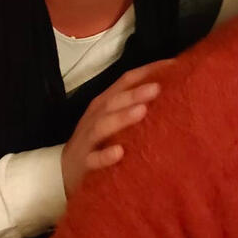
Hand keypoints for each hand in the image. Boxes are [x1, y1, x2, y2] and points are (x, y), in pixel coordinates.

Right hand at [60, 59, 170, 195]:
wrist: (64, 171)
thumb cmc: (98, 142)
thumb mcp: (114, 121)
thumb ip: (136, 107)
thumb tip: (172, 94)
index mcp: (105, 103)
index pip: (125, 81)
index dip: (147, 72)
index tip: (173, 66)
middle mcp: (96, 117)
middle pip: (114, 101)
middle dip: (135, 93)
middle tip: (157, 88)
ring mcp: (88, 140)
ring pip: (103, 126)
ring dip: (122, 117)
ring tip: (142, 111)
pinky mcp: (84, 164)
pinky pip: (94, 159)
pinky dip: (105, 156)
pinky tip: (119, 152)